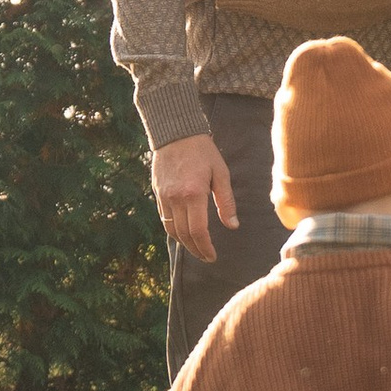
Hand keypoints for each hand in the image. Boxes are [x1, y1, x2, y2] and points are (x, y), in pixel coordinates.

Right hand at [152, 133, 237, 263]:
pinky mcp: (158, 193)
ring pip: (172, 230)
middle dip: (196, 250)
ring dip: (184, 244)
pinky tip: (183, 234)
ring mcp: (164, 197)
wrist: (175, 133)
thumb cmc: (203, 151)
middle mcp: (176, 199)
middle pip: (184, 235)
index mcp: (193, 194)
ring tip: (196, 249)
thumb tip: (232, 226)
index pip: (198, 231)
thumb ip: (226, 201)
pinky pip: (164, 219)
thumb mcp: (221, 173)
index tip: (213, 256)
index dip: (206, 248)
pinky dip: (174, 231)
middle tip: (206, 257)